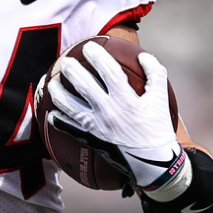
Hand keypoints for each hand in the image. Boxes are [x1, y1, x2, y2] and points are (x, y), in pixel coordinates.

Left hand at [42, 42, 186, 194]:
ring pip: (70, 106)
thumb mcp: (161, 99)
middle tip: (64, 61)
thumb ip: (155, 74)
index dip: (97, 56)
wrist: (155, 165)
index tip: (89, 46)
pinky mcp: (91, 139)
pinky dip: (58, 120)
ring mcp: (97, 127)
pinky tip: (51, 113)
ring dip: (58, 93)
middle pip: (84, 86)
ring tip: (52, 82)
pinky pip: (69, 129)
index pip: (108, 71)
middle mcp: (109, 112)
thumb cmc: (158, 129)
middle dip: (71, 70)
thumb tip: (143, 55)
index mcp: (127, 100)